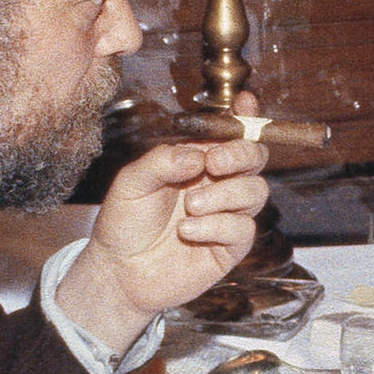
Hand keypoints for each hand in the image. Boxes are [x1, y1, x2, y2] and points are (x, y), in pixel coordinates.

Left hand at [61, 89, 271, 350]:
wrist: (118, 270)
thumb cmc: (125, 222)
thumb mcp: (132, 181)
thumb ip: (162, 161)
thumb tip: (198, 154)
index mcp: (197, 161)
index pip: (229, 133)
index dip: (243, 116)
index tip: (244, 103)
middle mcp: (218, 183)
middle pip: (255, 157)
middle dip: (241, 154)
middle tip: (215, 163)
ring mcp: (227, 215)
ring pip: (255, 191)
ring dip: (225, 193)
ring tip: (191, 205)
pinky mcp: (230, 247)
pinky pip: (243, 228)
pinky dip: (217, 226)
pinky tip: (187, 231)